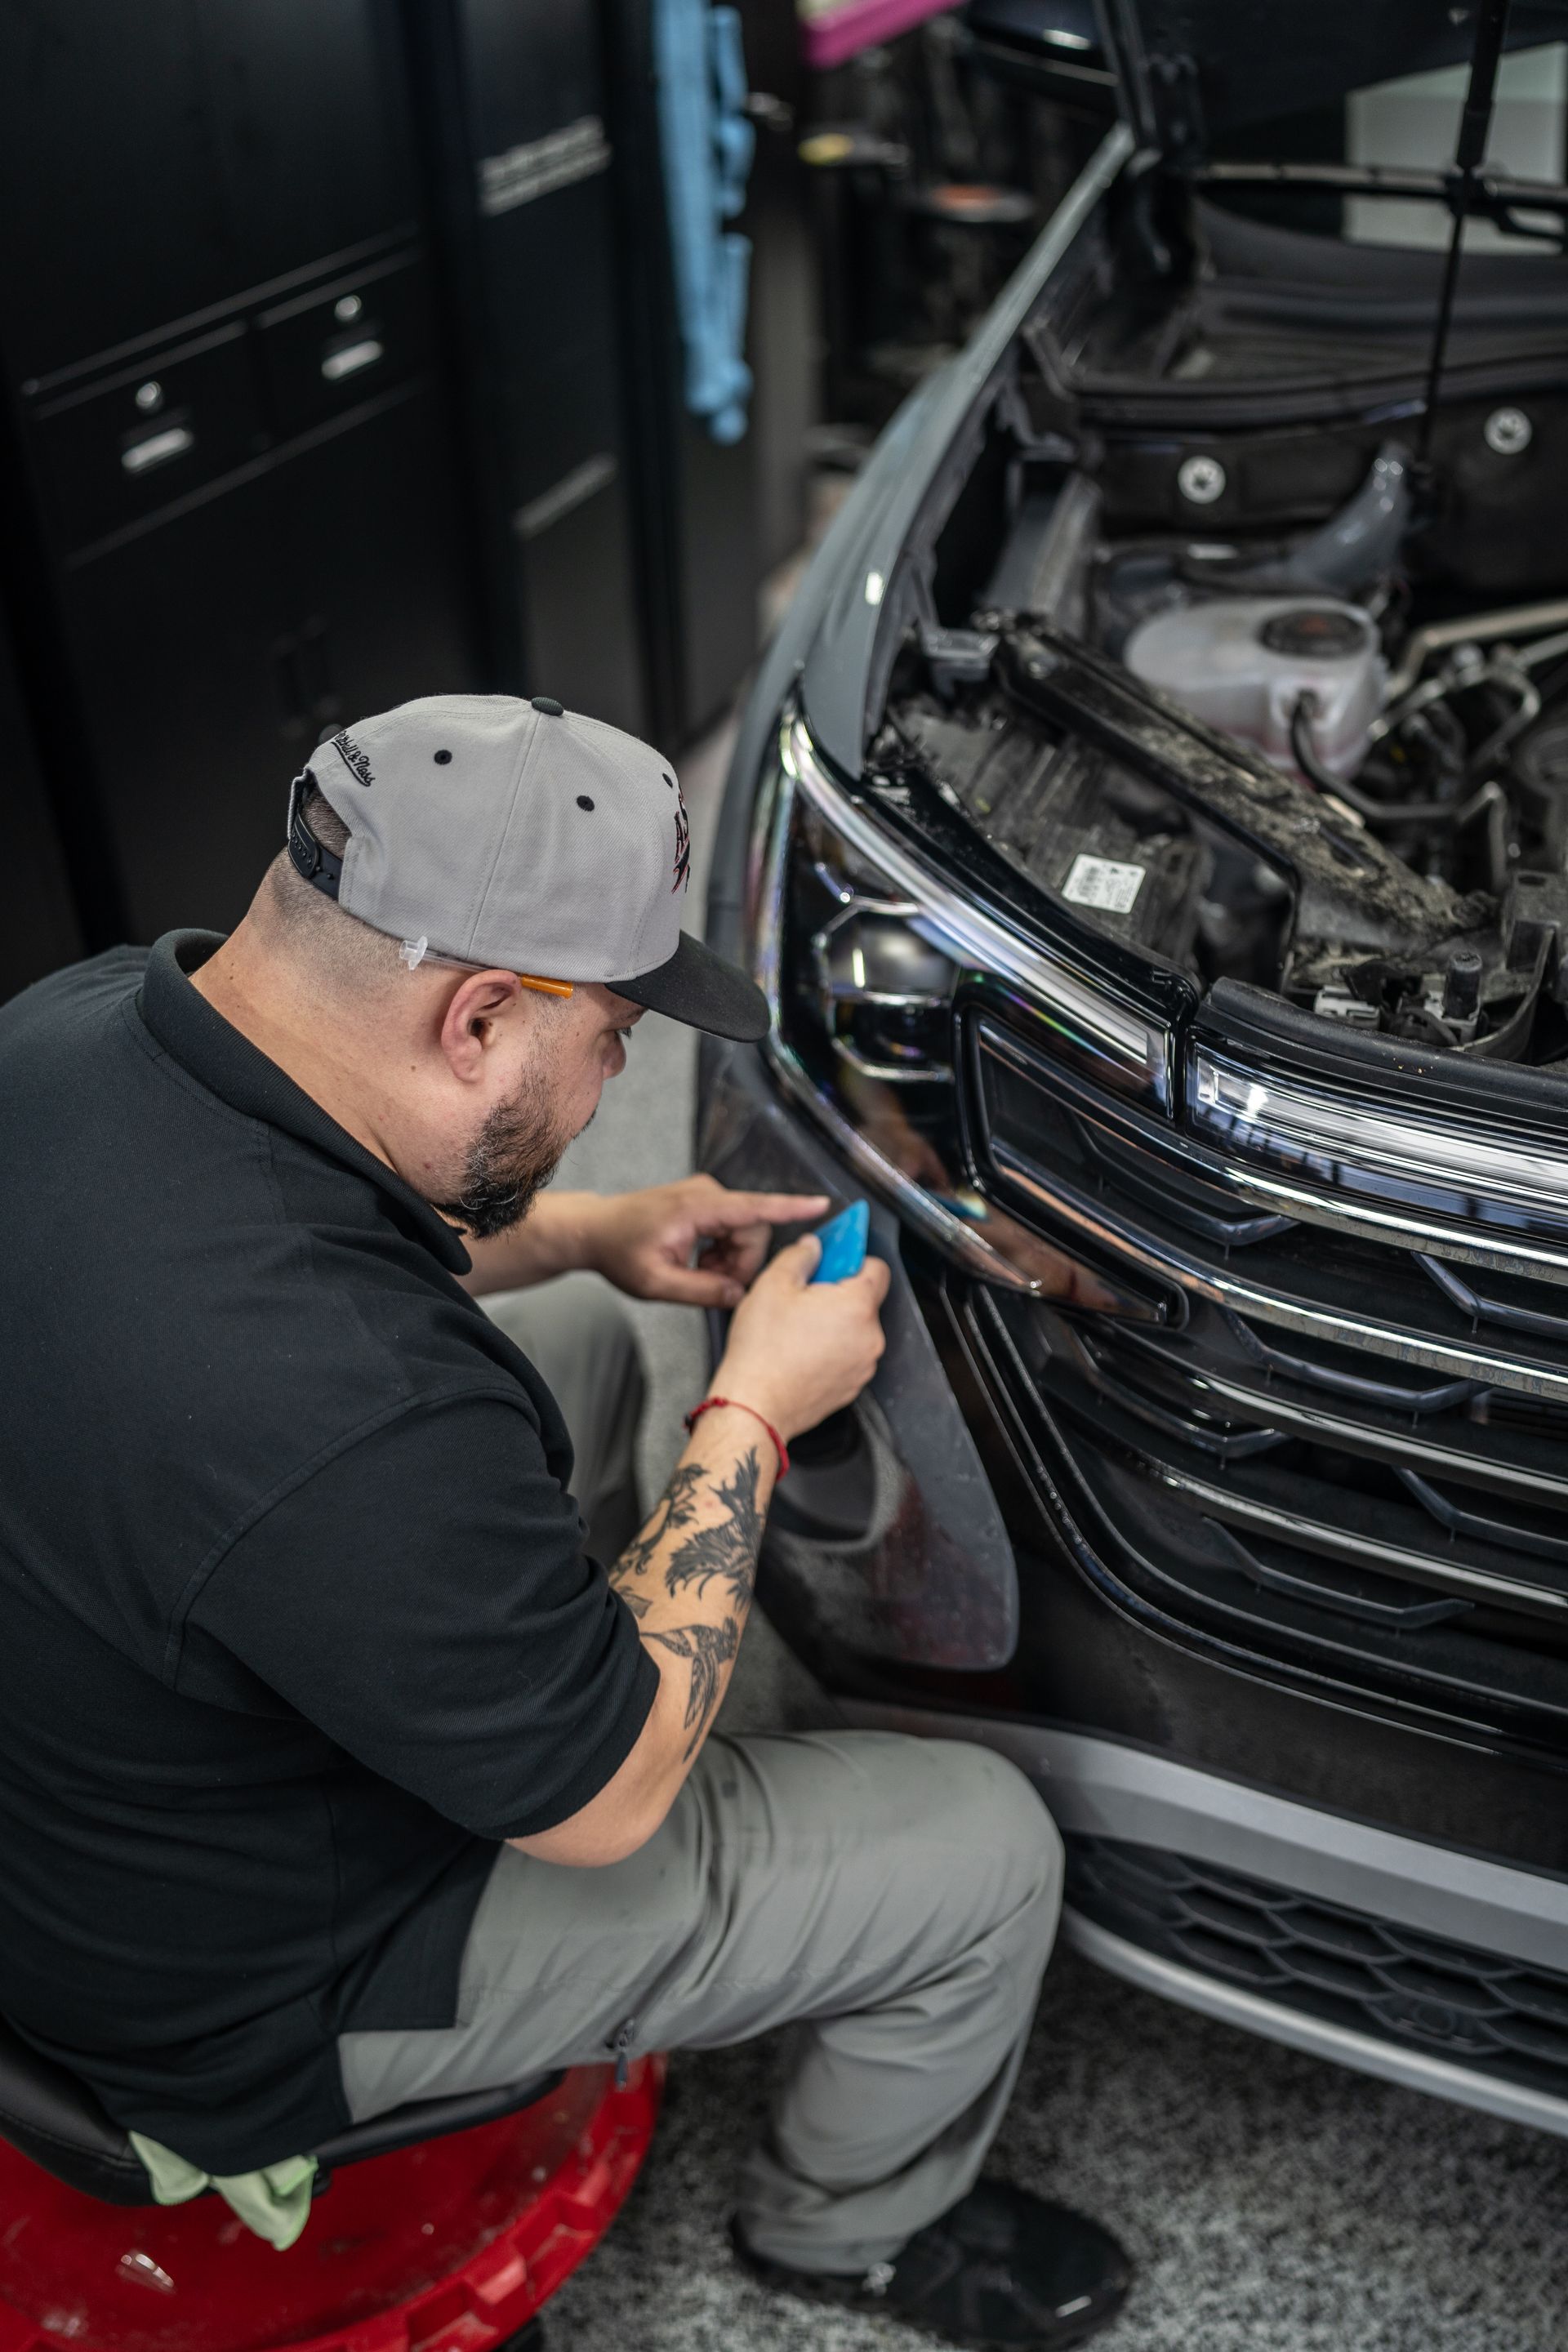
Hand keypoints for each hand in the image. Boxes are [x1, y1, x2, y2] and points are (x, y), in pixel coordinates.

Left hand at [579, 1176, 829, 1309]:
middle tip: (712, 1284)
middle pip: (753, 1231)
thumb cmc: (619, 1251)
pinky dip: (723, 1251)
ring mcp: (708, 1196)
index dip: (790, 1208)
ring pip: (745, 1233)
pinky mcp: (707, 1203)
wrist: (596, 1230)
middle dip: (742, 1263)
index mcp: (696, 1208)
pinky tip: (700, 1262)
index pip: (753, 1207)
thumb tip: (738, 1296)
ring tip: (699, 1272)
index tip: (820, 1204)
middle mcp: (707, 1194)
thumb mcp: (656, 1283)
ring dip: (730, 1259)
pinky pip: (733, 1229)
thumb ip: (700, 1291)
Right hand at [713, 1231, 889, 1442]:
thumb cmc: (762, 1351)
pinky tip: (800, 1352)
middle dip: (837, 1294)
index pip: (876, 1267)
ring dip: (834, 1324)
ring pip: (855, 1330)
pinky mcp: (851, 1386)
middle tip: (802, 1298)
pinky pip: (847, 1356)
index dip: (852, 1259)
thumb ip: (799, 1255)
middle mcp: (870, 1336)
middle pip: (864, 1300)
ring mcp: (863, 1365)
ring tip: (797, 1329)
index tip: (832, 1260)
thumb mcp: (772, 1285)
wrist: (756, 1406)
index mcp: (857, 1305)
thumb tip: (813, 1247)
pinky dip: (831, 1350)